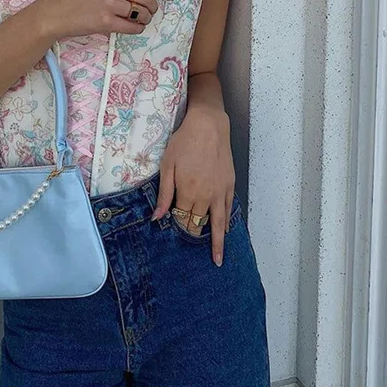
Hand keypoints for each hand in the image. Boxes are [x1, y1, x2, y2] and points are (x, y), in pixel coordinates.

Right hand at [37, 0, 173, 38]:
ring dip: (145, 19)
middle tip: (150, 13)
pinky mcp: (105, 21)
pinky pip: (132, 27)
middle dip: (153, 7)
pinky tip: (133, 28)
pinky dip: (137, 29)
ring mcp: (109, 3)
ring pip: (142, 13)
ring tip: (139, 21)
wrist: (56, 12)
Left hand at [151, 109, 234, 265]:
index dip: (177, 226)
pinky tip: (225, 233)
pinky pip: (227, 210)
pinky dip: (226, 224)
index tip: (173, 231)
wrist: (208, 127)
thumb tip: (157, 218)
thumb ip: (164, 194)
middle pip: (198, 224)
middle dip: (192, 234)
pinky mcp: (229, 186)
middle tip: (188, 247)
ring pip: (217, 223)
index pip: (181, 219)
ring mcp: (219, 193)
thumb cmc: (184, 143)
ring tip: (218, 260)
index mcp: (188, 193)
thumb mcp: (167, 165)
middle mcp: (205, 197)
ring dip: (217, 243)